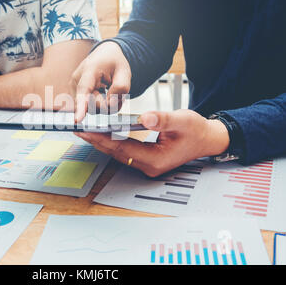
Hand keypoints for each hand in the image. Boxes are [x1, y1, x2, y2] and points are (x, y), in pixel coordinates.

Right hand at [71, 41, 131, 122]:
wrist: (104, 55)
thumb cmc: (113, 62)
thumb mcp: (124, 71)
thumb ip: (121, 88)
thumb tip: (110, 104)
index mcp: (89, 70)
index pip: (83, 91)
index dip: (81, 107)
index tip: (77, 120)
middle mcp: (77, 80)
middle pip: (91, 105)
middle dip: (107, 104)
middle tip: (118, 93)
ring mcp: (74, 89)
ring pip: (90, 109)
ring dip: (104, 105)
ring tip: (111, 91)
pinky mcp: (75, 96)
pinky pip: (89, 108)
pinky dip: (100, 104)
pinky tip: (103, 94)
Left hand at [75, 110, 229, 176]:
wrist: (207, 139)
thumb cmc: (197, 130)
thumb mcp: (183, 121)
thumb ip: (163, 119)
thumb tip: (144, 118)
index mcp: (156, 159)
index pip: (121, 148)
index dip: (102, 138)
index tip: (86, 129)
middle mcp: (149, 166)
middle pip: (116, 153)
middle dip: (96, 140)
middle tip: (78, 128)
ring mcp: (147, 165)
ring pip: (118, 153)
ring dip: (102, 142)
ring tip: (85, 130)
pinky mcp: (147, 159)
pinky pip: (124, 151)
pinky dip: (112, 142)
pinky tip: (102, 133)